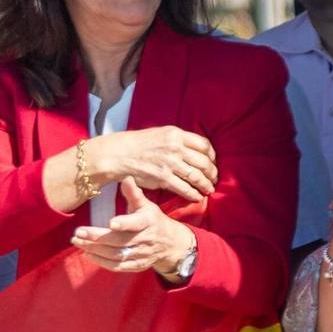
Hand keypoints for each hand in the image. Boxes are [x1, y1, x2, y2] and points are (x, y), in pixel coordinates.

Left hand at [71, 178, 195, 281]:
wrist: (171, 244)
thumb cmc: (153, 220)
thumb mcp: (146, 205)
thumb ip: (134, 194)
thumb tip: (126, 178)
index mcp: (147, 222)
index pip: (135, 223)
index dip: (124, 224)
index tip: (110, 222)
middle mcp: (145, 239)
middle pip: (119, 241)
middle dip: (97, 237)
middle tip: (78, 233)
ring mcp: (141, 255)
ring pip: (116, 255)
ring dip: (95, 249)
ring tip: (77, 242)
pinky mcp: (137, 266)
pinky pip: (118, 267)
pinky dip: (102, 262)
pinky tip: (87, 254)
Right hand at [88, 126, 217, 202]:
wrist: (118, 155)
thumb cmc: (137, 145)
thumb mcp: (160, 134)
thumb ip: (177, 140)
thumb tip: (192, 149)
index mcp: (176, 134)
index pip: (204, 145)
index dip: (212, 156)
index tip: (212, 162)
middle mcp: (175, 148)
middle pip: (204, 162)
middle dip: (212, 173)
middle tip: (213, 179)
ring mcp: (170, 163)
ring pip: (197, 176)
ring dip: (206, 185)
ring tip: (209, 190)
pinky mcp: (163, 178)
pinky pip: (185, 188)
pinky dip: (194, 194)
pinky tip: (197, 197)